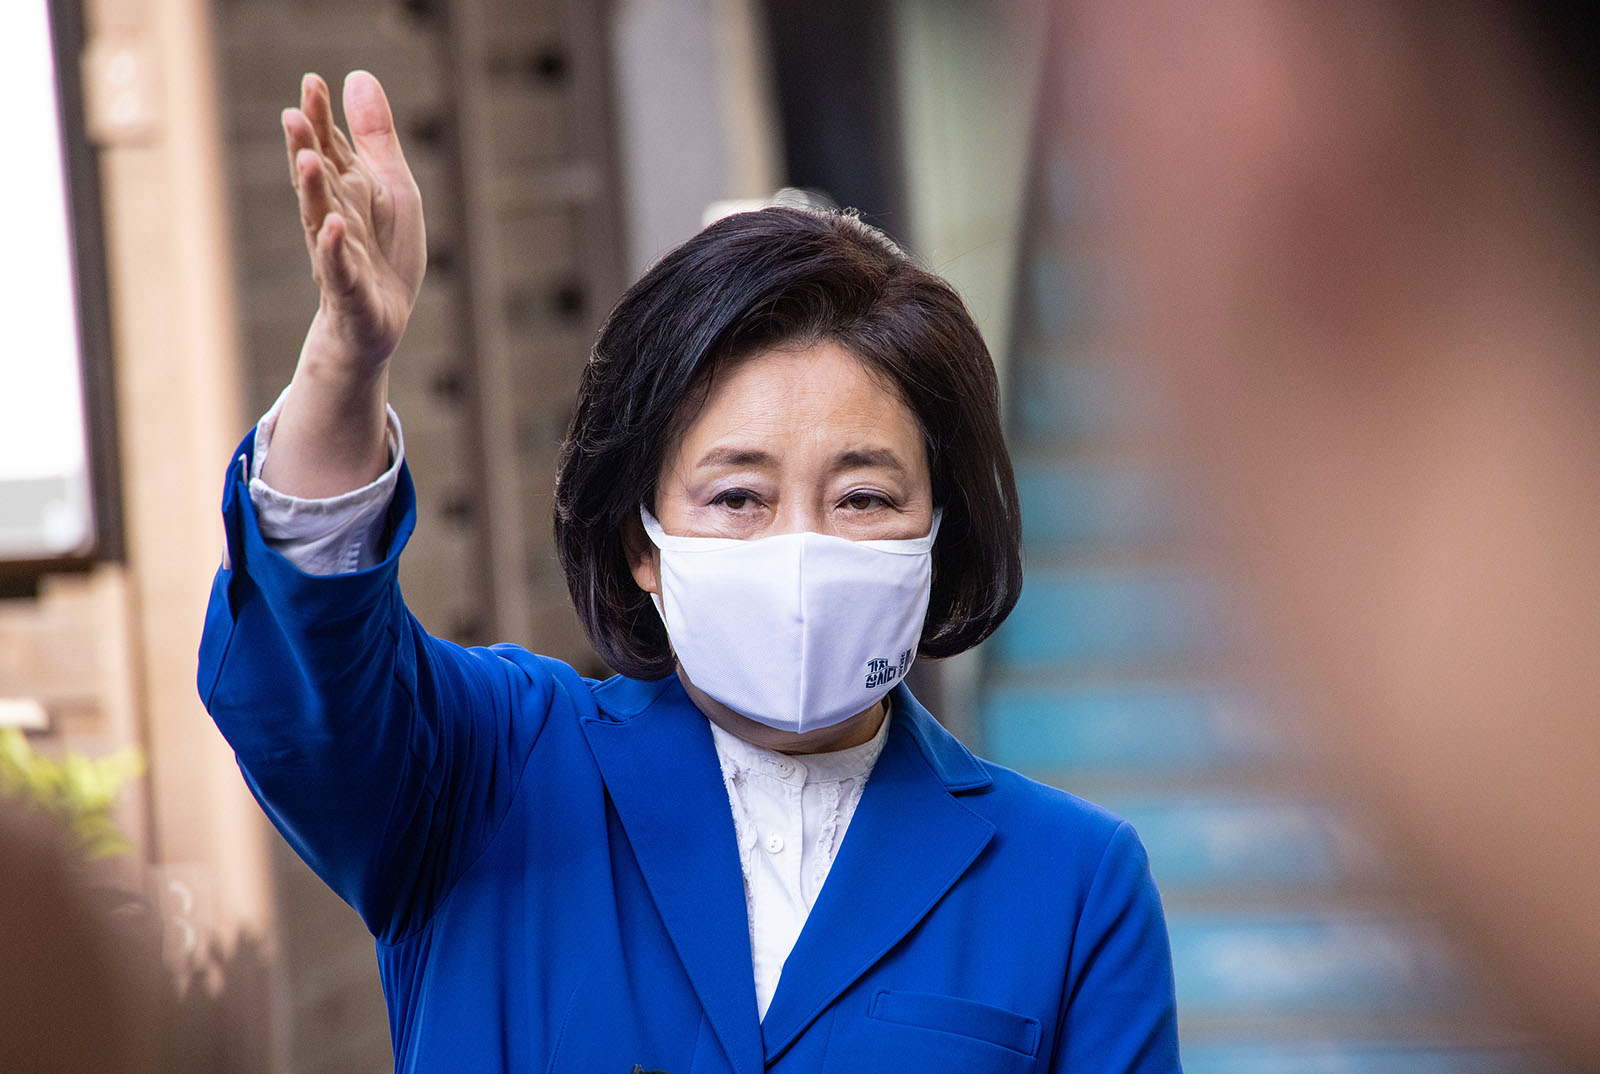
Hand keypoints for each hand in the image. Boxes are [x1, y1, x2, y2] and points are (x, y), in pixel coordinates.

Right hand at [285, 70, 424, 375]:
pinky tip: (334, 227)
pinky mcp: (349, 288)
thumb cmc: (385, 252)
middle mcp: (335, 215)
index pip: (328, 147)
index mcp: (347, 188)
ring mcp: (338, 252)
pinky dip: (335, 249)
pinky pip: (339, 267)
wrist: (381, 320)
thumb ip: (376, 137)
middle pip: (318, 179)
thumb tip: (357, 76)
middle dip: (305, 148)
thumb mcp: (392, 186)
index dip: (320, 117)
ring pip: (320, 218)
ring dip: (312, 190)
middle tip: (292, 115)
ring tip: (306, 159)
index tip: (312, 81)